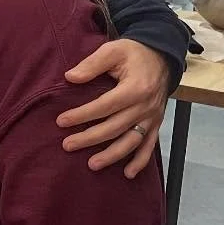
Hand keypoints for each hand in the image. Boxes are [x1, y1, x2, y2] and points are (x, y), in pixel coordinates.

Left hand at [58, 38, 169, 177]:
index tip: (61, 121)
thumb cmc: (134, 53)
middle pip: (115, 127)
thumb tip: (70, 77)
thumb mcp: (113, 50)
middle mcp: (146, 106)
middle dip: (90, 138)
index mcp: (135, 88)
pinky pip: (149, 145)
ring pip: (131, 141)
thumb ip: (92, 64)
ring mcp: (152, 116)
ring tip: (92, 164)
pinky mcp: (155, 122)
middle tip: (67, 145)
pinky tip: (127, 173)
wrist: (162, 55)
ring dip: (112, 155)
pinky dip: (140, 161)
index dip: (82, 115)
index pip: (105, 106)